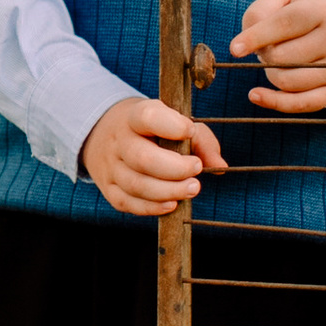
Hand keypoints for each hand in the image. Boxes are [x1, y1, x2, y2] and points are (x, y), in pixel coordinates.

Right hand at [80, 95, 227, 217]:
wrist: (105, 136)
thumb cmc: (151, 130)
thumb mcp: (173, 123)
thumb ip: (201, 140)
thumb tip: (220, 166)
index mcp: (134, 117)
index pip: (147, 117)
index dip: (171, 126)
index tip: (189, 131)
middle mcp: (118, 141)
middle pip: (142, 158)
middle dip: (175, 169)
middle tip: (197, 169)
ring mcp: (111, 167)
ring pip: (137, 185)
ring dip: (168, 191)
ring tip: (192, 189)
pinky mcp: (109, 189)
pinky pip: (128, 203)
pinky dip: (152, 207)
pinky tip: (171, 204)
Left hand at [231, 0, 325, 114]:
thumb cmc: (300, 14)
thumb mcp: (282, 1)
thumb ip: (259, 12)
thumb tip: (246, 42)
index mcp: (319, 11)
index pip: (284, 24)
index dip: (256, 37)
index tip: (234, 49)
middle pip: (281, 57)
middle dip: (264, 54)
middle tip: (267, 48)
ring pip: (287, 81)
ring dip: (270, 74)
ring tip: (277, 61)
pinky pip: (300, 104)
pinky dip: (274, 102)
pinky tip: (255, 95)